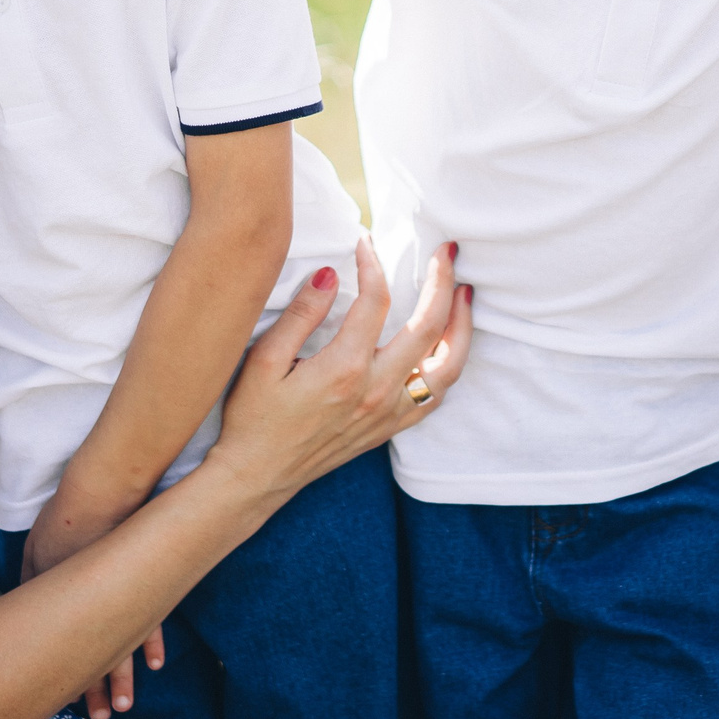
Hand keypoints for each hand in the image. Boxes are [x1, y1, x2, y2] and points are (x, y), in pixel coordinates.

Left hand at [20, 491, 166, 718]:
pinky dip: (152, 643)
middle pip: (96, 662)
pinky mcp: (144, 583)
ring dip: (123, 679)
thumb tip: (26, 608)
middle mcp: (95, 612)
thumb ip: (33, 586)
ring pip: (125, 651)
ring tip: (123, 706)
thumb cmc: (65, 523)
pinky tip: (155, 664)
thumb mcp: (36, 558)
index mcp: (64, 608)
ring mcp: (124, 600)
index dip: (68, 682)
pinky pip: (152, 622)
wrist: (105, 497)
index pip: (65, 657)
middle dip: (97, 692)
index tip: (68, 704)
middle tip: (100, 718)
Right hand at [210, 235, 472, 503]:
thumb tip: (332, 274)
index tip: (365, 242)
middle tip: (447, 251)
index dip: (373, 264)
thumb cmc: (252, 417)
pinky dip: (450, 366)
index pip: (375, 301)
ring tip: (466, 294)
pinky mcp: (389, 428)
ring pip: (448, 367)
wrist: (256, 476)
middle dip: (442, 282)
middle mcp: (376, 391)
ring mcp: (388, 413)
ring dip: (462, 327)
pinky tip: (449, 345)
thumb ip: (300, 315)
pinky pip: (435, 396)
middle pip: (429, 327)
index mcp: (344, 369)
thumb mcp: (262, 361)